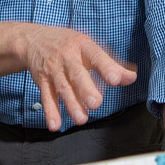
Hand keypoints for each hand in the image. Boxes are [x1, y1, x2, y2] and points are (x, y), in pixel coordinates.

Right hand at [19, 26, 137, 130]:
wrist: (34, 40)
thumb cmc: (69, 44)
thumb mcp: (89, 47)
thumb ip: (111, 64)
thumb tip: (131, 77)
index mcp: (82, 46)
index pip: (96, 56)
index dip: (106, 68)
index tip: (116, 80)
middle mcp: (67, 57)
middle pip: (76, 74)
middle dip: (85, 89)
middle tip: (95, 103)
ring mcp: (54, 70)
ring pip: (62, 88)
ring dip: (71, 105)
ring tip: (81, 119)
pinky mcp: (43, 82)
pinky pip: (46, 98)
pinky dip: (50, 112)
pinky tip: (55, 125)